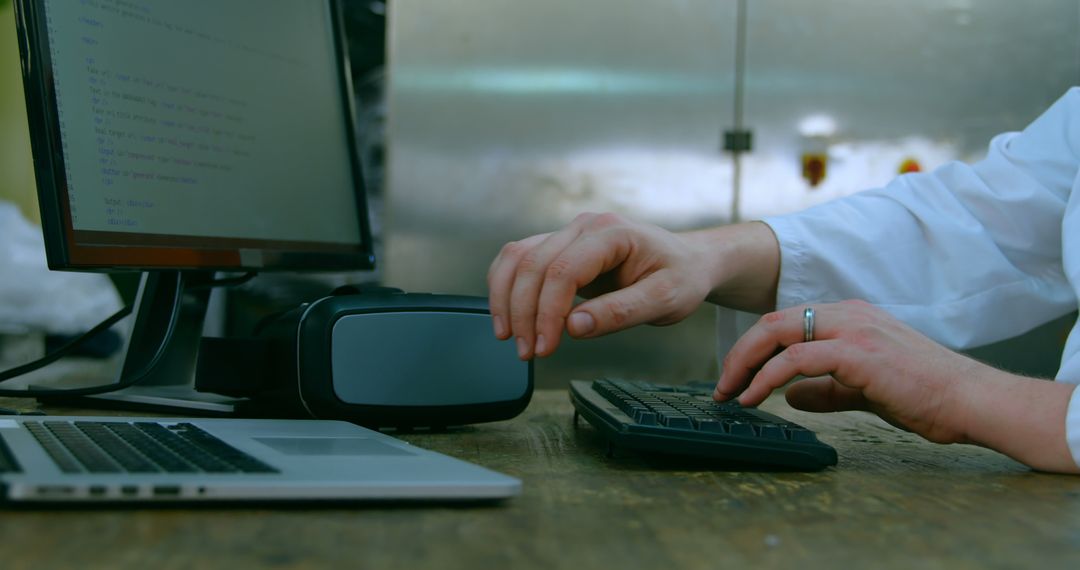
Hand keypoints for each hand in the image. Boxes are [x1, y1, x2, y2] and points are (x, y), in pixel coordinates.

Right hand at [487, 213, 714, 359]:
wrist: (688, 261)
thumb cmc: (681, 277)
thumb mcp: (665, 300)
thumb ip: (620, 313)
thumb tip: (574, 328)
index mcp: (612, 232)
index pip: (564, 270)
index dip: (548, 311)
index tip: (545, 347)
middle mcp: (585, 226)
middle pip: (533, 264)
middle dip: (523, 311)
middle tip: (527, 352)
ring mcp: (570, 233)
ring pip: (518, 258)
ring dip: (506, 298)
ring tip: (510, 337)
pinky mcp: (561, 247)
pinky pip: (521, 260)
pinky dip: (507, 287)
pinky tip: (510, 316)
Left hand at [714, 299, 988, 443]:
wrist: (972, 400)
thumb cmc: (926, 396)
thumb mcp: (863, 388)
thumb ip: (826, 389)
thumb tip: (791, 396)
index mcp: (850, 317)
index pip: (787, 322)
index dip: (754, 349)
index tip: (735, 379)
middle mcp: (848, 314)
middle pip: (772, 322)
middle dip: (739, 353)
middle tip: (721, 386)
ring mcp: (853, 329)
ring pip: (777, 333)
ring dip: (744, 365)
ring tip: (729, 394)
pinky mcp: (858, 352)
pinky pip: (796, 358)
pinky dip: (768, 377)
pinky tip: (755, 397)